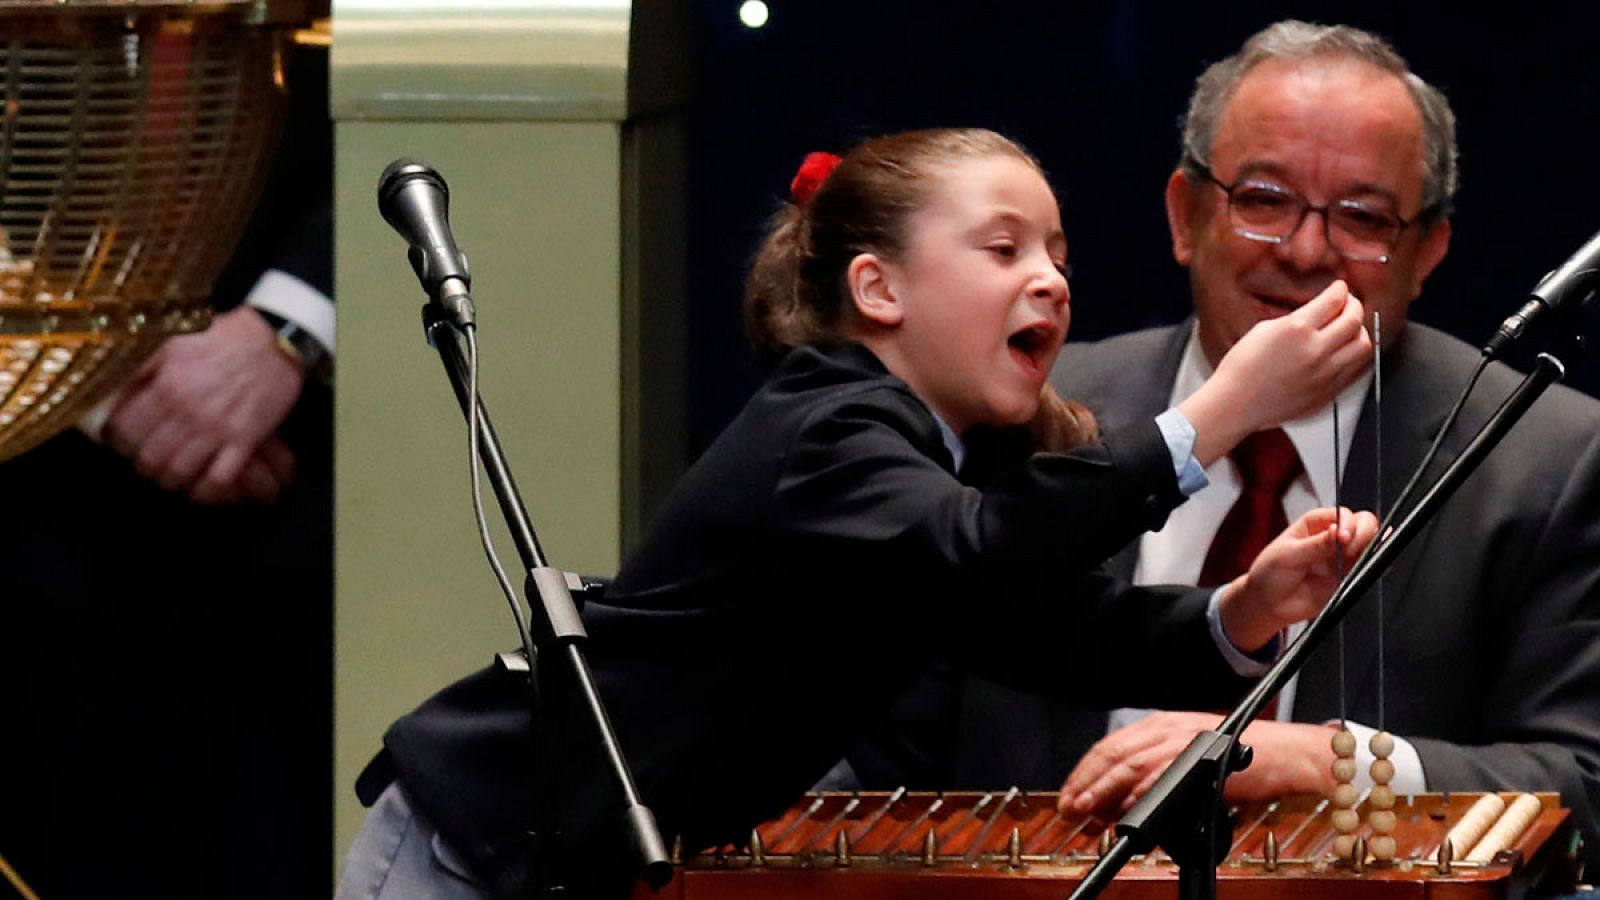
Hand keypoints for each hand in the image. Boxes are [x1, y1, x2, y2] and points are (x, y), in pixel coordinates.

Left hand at [104, 306, 303, 502]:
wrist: (275, 342)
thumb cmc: (225, 339)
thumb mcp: (175, 340)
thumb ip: (142, 364)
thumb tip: (112, 383)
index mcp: (167, 384)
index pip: (126, 428)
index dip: (119, 440)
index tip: (122, 442)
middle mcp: (188, 408)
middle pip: (150, 457)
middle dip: (145, 465)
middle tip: (149, 461)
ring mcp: (218, 426)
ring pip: (180, 471)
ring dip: (172, 479)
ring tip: (172, 474)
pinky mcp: (245, 438)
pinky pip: (219, 478)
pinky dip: (206, 489)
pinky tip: (202, 485)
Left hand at [1057, 712, 1337, 819]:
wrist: (1285, 754)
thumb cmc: (1240, 760)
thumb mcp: (1188, 764)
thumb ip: (1154, 778)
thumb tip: (1118, 805)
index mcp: (1160, 725)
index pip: (1111, 747)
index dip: (1085, 772)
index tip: (1070, 795)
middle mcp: (1166, 726)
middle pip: (1113, 753)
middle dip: (1085, 782)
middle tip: (1070, 807)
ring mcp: (1182, 738)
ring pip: (1130, 763)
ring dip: (1104, 789)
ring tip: (1086, 810)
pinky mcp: (1199, 753)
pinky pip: (1162, 773)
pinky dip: (1140, 791)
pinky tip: (1126, 808)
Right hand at [1181, 280, 1371, 464]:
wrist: (1235, 403)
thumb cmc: (1242, 369)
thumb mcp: (1265, 329)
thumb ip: (1298, 319)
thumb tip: (1319, 313)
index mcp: (1296, 329)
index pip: (1334, 300)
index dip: (1340, 289)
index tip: (1339, 288)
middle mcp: (1315, 350)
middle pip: (1354, 319)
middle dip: (1354, 305)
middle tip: (1348, 304)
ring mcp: (1324, 373)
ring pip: (1363, 344)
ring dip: (1359, 331)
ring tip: (1349, 330)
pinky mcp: (1327, 392)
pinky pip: (1355, 369)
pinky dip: (1353, 356)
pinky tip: (1344, 351)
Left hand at [1218, 506, 1378, 649]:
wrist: (1268, 604)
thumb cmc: (1270, 573)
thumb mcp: (1288, 556)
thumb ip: (1316, 545)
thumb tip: (1338, 531)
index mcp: (1315, 523)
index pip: (1343, 514)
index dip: (1348, 524)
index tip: (1343, 538)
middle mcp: (1331, 536)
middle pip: (1363, 524)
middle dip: (1363, 534)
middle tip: (1349, 550)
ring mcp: (1341, 557)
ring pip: (1369, 544)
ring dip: (1370, 549)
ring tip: (1359, 559)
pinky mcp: (1346, 576)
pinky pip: (1367, 567)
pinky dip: (1376, 564)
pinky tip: (1377, 563)